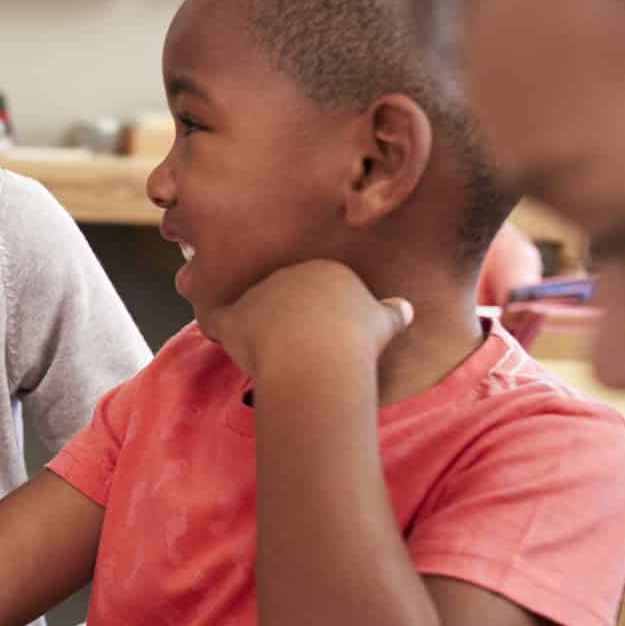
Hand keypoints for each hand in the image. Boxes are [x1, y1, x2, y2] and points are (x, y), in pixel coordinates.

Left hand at [204, 259, 413, 380]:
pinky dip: (218, 328)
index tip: (323, 334)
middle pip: (282, 295)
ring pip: (251, 308)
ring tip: (268, 353)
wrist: (319, 355)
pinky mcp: (235, 317)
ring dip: (254, 326)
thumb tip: (405, 308)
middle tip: (297, 347)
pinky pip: (218, 320)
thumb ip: (392, 313)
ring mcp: (258, 293)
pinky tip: (219, 338)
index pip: (315, 287)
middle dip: (285, 315)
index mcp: (324, 270)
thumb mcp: (384, 323)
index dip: (316, 311)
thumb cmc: (356, 340)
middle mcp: (287, 274)